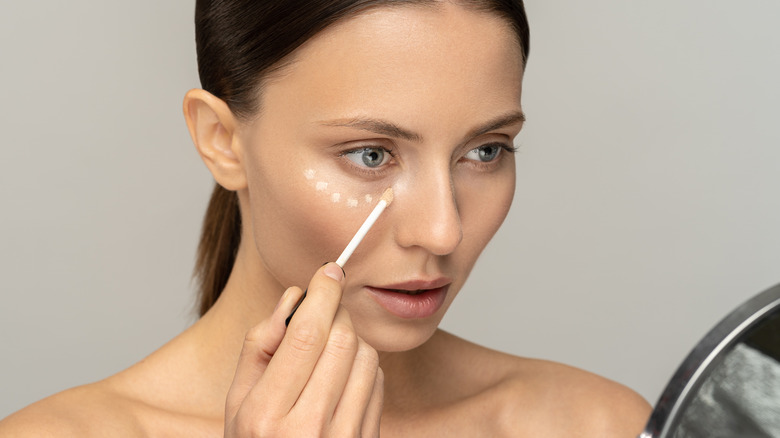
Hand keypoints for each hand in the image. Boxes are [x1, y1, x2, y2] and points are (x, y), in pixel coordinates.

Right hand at [224, 263, 383, 436]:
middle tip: (324, 311)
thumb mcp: (237, 403)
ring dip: (352, 340)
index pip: (306, 334)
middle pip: (342, 339)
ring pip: (367, 356)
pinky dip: (364, 367)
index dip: (323, 293)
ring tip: (327, 354)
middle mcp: (308, 429)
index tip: (330, 270)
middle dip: (336, 313)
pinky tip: (340, 380)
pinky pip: (379, 381)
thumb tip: (292, 298)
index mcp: (265, 415)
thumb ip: (259, 347)